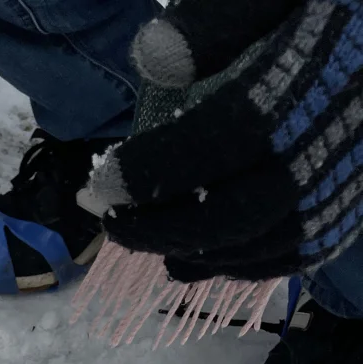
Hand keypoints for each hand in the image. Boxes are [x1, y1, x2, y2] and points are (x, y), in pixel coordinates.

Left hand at [80, 0, 362, 281]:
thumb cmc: (331, 2)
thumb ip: (217, 19)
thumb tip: (151, 57)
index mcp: (314, 79)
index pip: (219, 141)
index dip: (152, 172)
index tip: (99, 186)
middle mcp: (340, 138)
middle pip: (241, 211)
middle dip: (166, 228)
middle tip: (112, 224)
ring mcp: (351, 177)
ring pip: (269, 243)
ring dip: (199, 253)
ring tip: (147, 240)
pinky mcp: (357, 200)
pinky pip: (300, 253)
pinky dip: (243, 264)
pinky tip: (200, 255)